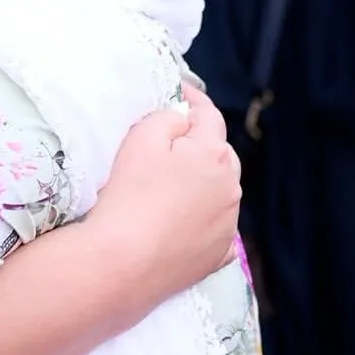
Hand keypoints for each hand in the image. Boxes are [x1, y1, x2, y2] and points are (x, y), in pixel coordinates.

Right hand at [86, 83, 241, 311]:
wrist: (123, 263)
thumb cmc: (130, 194)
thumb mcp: (141, 138)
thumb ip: (166, 118)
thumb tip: (181, 122)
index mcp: (215, 155)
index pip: (209, 115)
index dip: (193, 99)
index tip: (179, 91)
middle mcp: (231, 188)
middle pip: (221, 155)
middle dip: (202, 144)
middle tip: (173, 143)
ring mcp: (227, 225)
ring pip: (221, 192)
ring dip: (205, 183)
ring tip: (174, 186)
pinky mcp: (217, 256)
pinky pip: (216, 229)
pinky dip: (204, 220)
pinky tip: (184, 223)